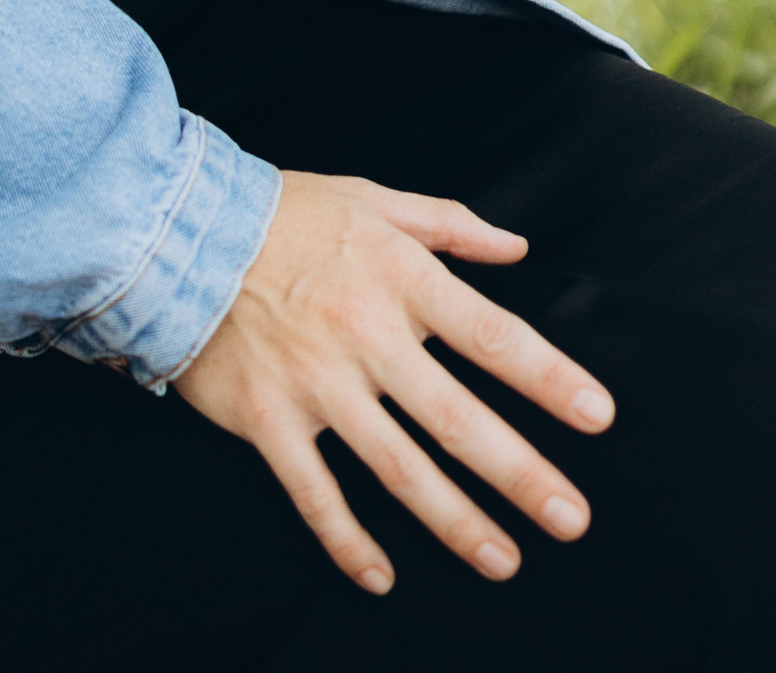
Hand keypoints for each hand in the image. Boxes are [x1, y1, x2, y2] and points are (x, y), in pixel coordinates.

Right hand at [174, 169, 610, 595]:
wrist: (178, 231)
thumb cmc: (284, 213)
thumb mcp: (371, 199)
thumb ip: (448, 224)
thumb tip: (516, 247)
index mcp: (399, 277)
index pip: (491, 335)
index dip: (548, 376)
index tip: (597, 415)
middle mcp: (366, 336)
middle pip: (457, 418)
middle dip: (520, 473)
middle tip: (573, 518)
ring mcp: (317, 385)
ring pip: (399, 468)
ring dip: (456, 521)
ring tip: (505, 560)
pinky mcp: (268, 420)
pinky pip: (315, 494)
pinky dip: (348, 540)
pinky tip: (382, 577)